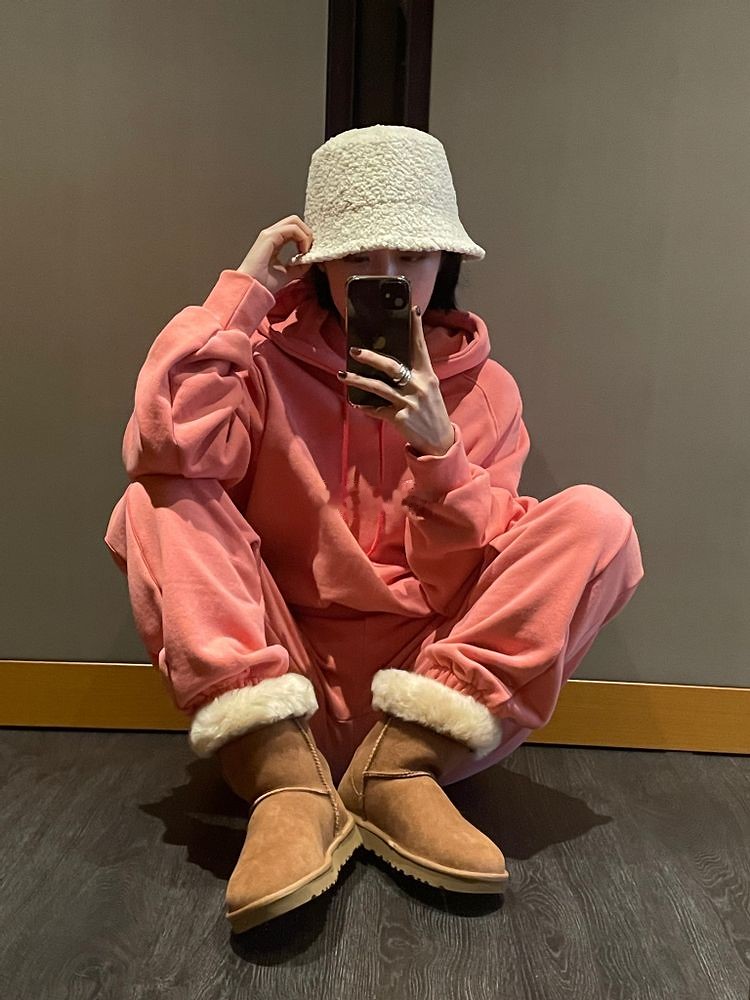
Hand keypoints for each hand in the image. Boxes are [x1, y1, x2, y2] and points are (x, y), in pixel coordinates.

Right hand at [237, 215, 313, 295]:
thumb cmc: (263, 283)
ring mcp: (269, 234)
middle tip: (310, 249)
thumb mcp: (288, 273)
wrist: (252, 288)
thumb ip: (299, 265)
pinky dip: (302, 237)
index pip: (294, 229)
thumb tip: (310, 260)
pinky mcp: (269, 236)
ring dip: (306, 235)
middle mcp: (271, 235)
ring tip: (306, 251)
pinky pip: (292, 228)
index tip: (310, 253)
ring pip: (294, 221)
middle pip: (295, 221)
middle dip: (307, 233)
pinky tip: (303, 251)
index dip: (305, 237)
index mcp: (274, 241)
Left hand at [336, 305, 455, 456]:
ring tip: (342, 376)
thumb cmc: (430, 411)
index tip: (411, 309)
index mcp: (427, 375)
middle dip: (371, 357)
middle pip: (392, 366)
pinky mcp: (400, 419)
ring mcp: (409, 403)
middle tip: (354, 351)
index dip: (416, 328)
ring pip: (379, 388)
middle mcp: (419, 386)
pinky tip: (356, 402)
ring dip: (358, 381)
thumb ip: (413, 374)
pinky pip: (378, 410)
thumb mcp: (428, 388)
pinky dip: (366, 406)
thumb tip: (389, 360)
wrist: (439, 441)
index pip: (420, 347)